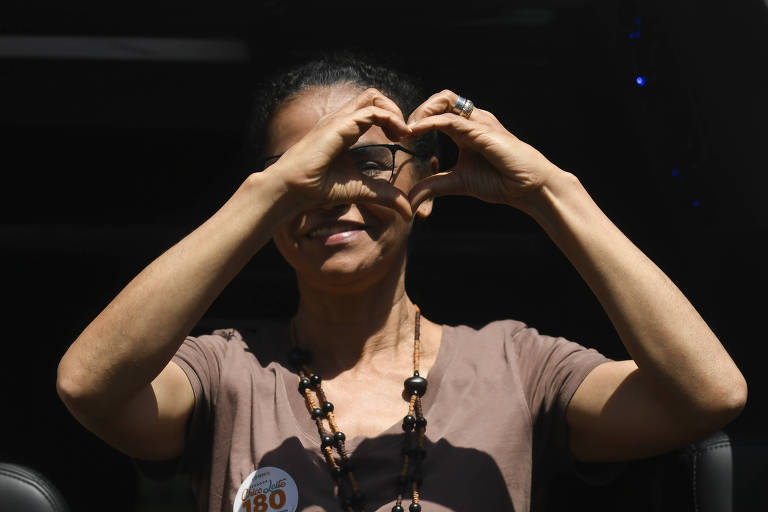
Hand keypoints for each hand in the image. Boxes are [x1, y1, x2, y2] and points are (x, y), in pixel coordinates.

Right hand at [264, 88, 413, 218]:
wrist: (292, 189)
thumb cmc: (318, 188)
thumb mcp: (361, 190)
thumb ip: (385, 195)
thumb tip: (407, 210)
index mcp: (344, 129)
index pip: (373, 110)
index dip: (393, 120)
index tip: (403, 141)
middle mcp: (341, 120)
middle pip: (374, 96)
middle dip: (395, 110)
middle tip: (404, 135)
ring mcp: (339, 120)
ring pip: (374, 97)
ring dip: (394, 112)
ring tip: (403, 134)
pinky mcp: (339, 126)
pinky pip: (371, 112)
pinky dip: (390, 119)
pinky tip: (398, 137)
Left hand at [406, 89, 565, 214]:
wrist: (528, 188)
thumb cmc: (500, 181)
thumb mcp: (457, 183)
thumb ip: (433, 186)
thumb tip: (409, 200)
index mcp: (466, 129)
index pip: (438, 110)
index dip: (418, 118)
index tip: (400, 136)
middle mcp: (473, 120)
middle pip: (441, 97)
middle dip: (419, 109)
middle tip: (402, 130)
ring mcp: (479, 122)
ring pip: (445, 100)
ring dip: (421, 112)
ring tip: (407, 130)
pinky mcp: (482, 131)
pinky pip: (452, 120)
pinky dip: (430, 122)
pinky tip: (415, 131)